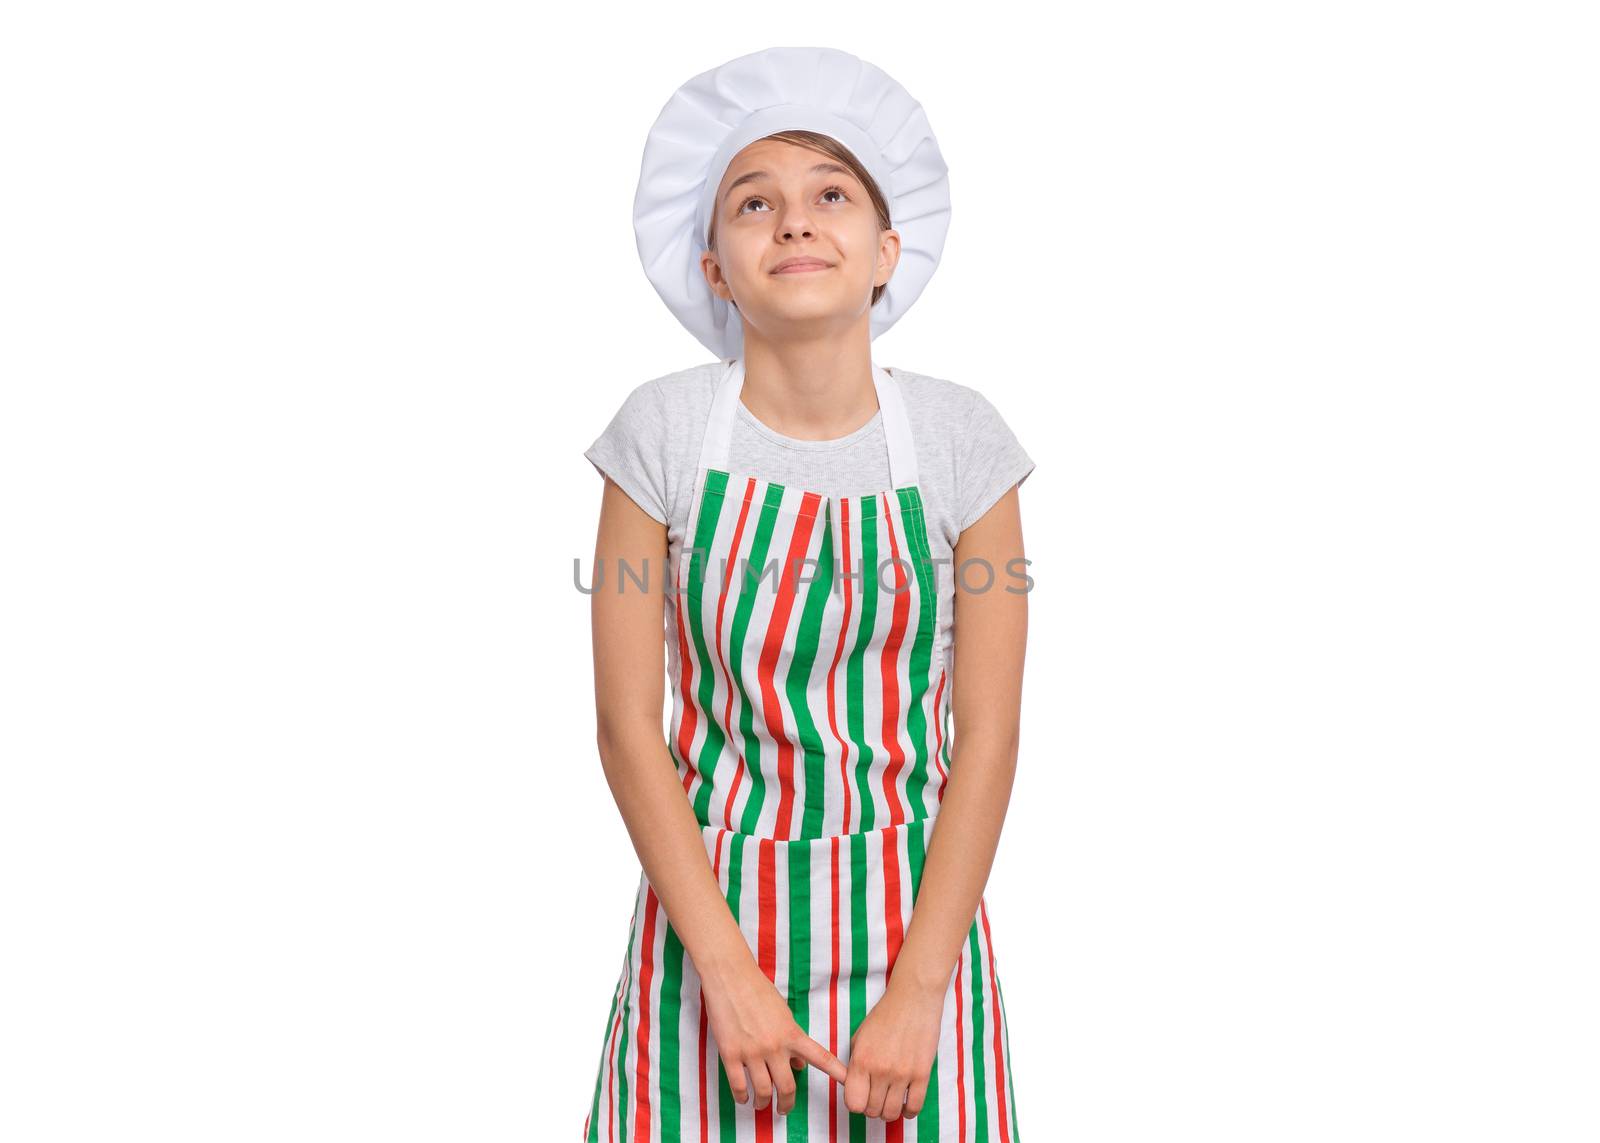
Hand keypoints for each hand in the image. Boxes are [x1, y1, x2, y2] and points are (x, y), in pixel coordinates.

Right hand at [699, 957, 848, 1113]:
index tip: (848, 1084)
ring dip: (763, 1102)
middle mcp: (775, 1046)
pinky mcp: (730, 1053)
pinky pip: (739, 1085)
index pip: (821, 1058)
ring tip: (762, 1104)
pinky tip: (743, 1098)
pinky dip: (742, 1097)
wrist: (730, 977)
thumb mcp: (782, 1012)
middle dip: (786, 1104)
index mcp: (792, 1033)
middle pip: (787, 1087)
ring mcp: (752, 1051)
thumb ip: (793, 1038)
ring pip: (763, 1090)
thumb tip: (799, 1064)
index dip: (837, 1073)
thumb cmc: (757, 989)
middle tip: (784, 1109)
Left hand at [845, 975, 945, 1120]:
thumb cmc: (884, 1016)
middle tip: (877, 1096)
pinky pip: (914, 1107)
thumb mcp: (860, 1037)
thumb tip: (853, 1089)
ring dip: (889, 1110)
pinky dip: (908, 1110)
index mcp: (861, 1060)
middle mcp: (880, 1070)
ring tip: (890, 1099)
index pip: (853, 1103)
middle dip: (872, 1107)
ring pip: (891, 1113)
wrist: (913, 999)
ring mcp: (902, 1073)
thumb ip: (855, 1065)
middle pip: (872, 1111)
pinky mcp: (922, 1074)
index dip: (856, 1103)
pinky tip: (905, 1102)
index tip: (861, 1096)